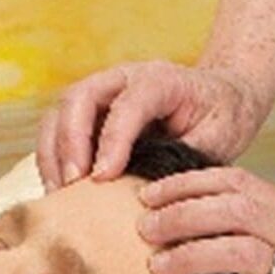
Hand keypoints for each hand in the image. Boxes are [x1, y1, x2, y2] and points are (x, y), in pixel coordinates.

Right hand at [37, 61, 265, 190]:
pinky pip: (58, 131)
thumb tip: (148, 190)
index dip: (112, 140)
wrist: (222, 97)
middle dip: (70, 142)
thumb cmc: (221, 116)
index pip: (127, 104)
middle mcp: (122, 79)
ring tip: (59, 194)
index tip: (103, 177)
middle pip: (79, 98)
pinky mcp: (89, 114)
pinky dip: (52, 160)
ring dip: (53, 154)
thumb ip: (184, 158)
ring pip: (59, 113)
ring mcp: (101, 94)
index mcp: (160, 80)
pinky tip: (60, 191)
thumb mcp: (219, 136)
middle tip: (73, 184)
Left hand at [138, 166, 274, 273]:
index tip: (150, 193)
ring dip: (188, 255)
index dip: (187, 185)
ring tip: (154, 265)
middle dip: (179, 214)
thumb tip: (211, 218)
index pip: (236, 184)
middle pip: (231, 210)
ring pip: (237, 252)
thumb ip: (272, 223)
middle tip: (142, 227)